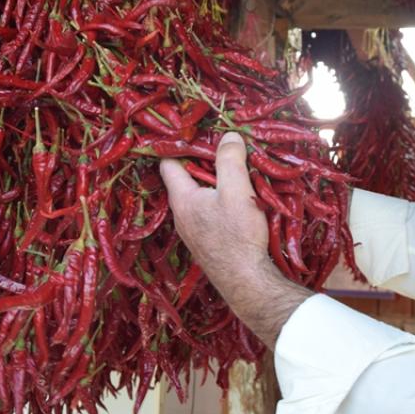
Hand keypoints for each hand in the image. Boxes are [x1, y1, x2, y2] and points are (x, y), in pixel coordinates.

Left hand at [159, 132, 312, 346]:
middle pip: (184, 179)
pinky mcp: (206, 242)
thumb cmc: (237, 236)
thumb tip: (228, 136)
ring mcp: (192, 230)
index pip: (168, 163)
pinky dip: (217, 201)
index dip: (178, 146)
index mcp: (182, 198)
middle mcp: (181, 214)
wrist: (246, 281)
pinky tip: (237, 201)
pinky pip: (206, 212)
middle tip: (222, 148)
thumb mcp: (236, 191)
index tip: (195, 132)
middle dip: (201, 163)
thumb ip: (230, 160)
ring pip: (197, 197)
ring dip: (212, 184)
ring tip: (233, 172)